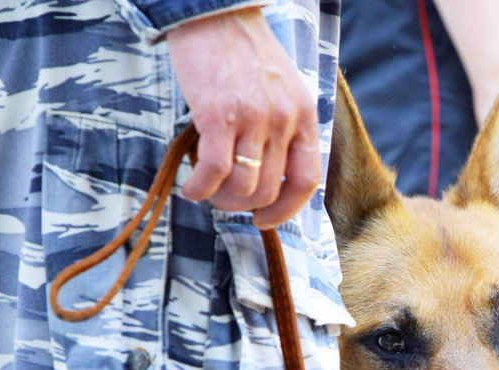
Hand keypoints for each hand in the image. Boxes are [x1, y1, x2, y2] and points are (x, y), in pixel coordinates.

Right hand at [167, 8, 320, 226]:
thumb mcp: (283, 90)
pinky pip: (214, 171)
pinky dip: (200, 188)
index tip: (266, 219)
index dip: (287, 210)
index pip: (307, 180)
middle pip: (270, 189)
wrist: (216, 13)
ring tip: (206, 194)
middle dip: (244, 207)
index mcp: (303, 117)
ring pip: (243, 186)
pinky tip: (191, 188)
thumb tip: (270, 177)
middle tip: (224, 202)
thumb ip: (284, 128)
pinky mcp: (218, 115)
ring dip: (221, 200)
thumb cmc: (245, 53)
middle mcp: (283, 121)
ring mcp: (253, 119)